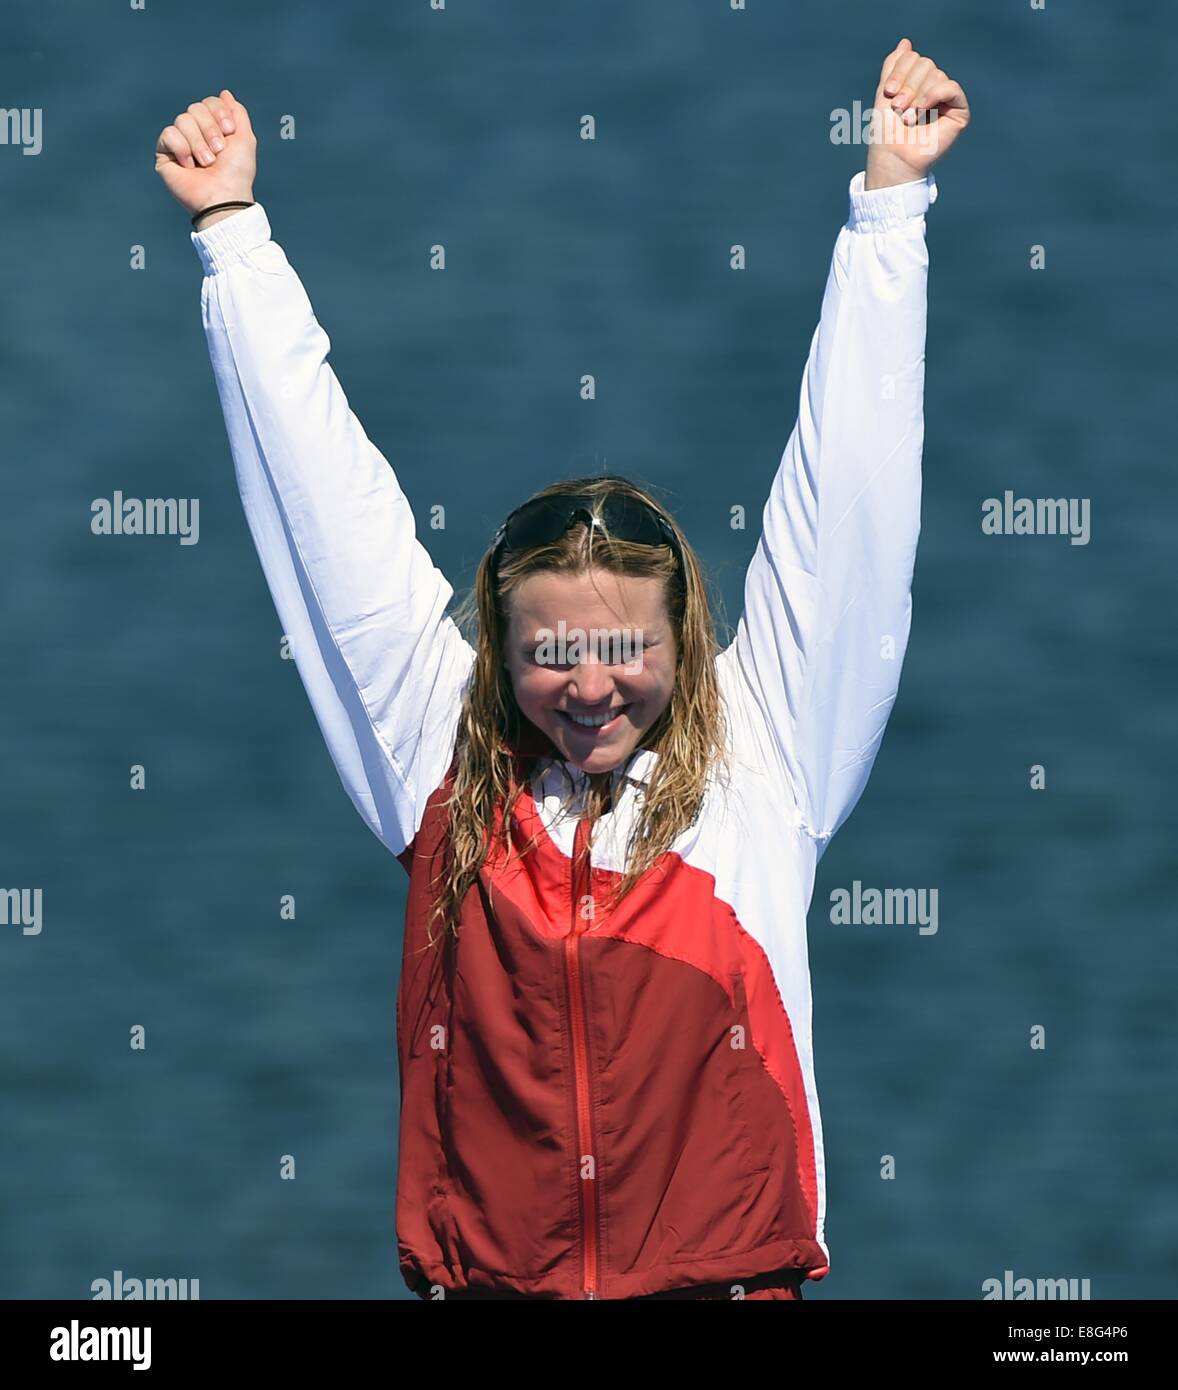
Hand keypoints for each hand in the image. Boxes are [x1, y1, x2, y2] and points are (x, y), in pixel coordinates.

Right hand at [154, 90, 256, 218]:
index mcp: (214, 129)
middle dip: (210, 128)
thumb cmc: (236, 173)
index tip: (229, 131)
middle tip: (218, 151)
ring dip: (198, 142)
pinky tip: (189, 166)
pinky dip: (182, 149)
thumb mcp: (245, 138)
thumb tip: (224, 93)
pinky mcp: (165, 153)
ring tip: (206, 163)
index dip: (219, 113)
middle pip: (195, 108)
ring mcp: (179, 143)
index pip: (208, 102)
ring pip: (182, 119)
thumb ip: (238, 113)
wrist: (223, 196)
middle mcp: (196, 133)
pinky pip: (169, 134)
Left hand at [864, 39, 968, 189]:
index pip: (913, 58)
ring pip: (936, 74)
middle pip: (925, 63)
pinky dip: (935, 94)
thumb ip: (894, 67)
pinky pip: (951, 88)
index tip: (888, 92)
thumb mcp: (885, 93)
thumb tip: (906, 43)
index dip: (899, 71)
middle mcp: (933, 89)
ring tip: (907, 117)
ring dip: (917, 95)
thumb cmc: (886, 132)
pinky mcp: (958, 112)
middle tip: (898, 108)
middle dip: (908, 85)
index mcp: (916, 84)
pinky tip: (923, 108)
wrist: (893, 158)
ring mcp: (946, 100)